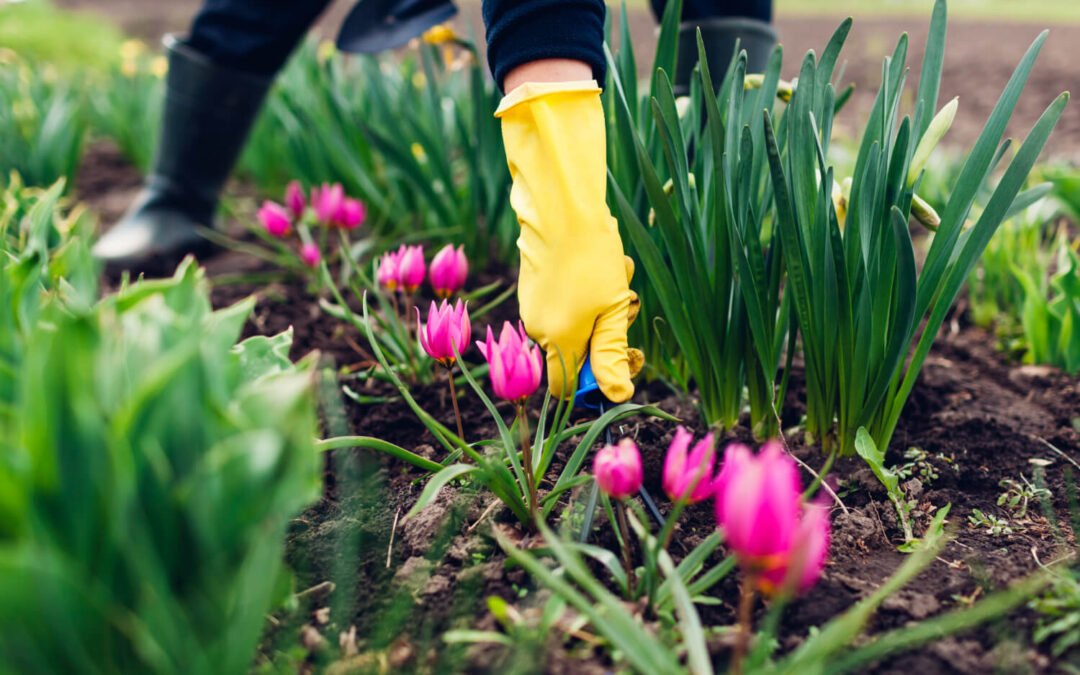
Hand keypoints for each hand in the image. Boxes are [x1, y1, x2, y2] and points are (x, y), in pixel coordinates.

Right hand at [496, 80, 635, 401]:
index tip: (624, 359)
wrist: (561, 208)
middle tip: (629, 312)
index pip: (567, 389)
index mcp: (558, 341)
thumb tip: (617, 396)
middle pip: (575, 355)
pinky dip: (586, 294)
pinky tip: (602, 265)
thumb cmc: (592, 259)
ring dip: (602, 310)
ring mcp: (532, 306)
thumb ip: (612, 355)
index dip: (595, 384)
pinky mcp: (533, 286)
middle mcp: (538, 328)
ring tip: (619, 276)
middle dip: (607, 338)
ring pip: (574, 325)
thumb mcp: (613, 311)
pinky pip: (564, 303)